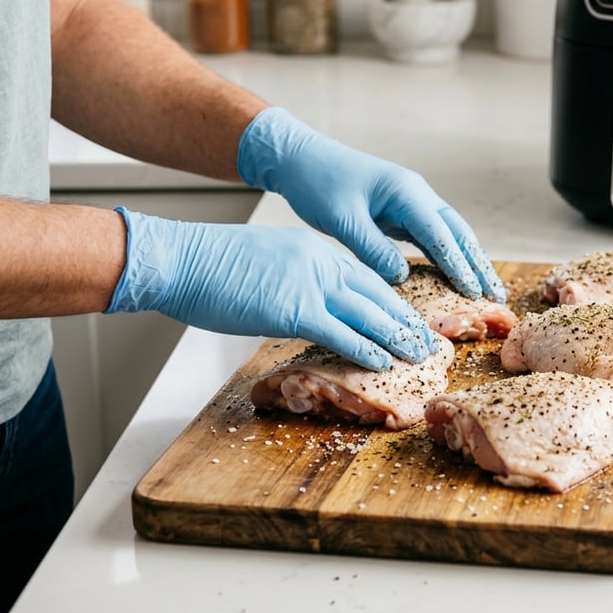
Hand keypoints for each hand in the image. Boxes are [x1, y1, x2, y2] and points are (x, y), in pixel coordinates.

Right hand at [105, 208, 438, 370]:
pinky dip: (366, 348)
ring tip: (419, 354)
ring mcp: (311, 284)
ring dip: (398, 336)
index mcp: (316, 251)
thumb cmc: (212, 265)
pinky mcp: (295, 309)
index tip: (408, 316)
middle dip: (405, 319)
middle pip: (376, 294)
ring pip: (368, 312)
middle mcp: (322, 263)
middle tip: (429, 339)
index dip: (390, 300)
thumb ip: (296, 281)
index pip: (364, 278)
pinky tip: (383, 361)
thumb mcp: (269, 263)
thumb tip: (307, 308)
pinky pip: (341, 332)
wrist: (182, 259)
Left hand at [236, 107, 505, 301]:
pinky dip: (447, 254)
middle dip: (478, 263)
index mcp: (405, 192)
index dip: (458, 265)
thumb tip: (401, 277)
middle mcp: (416, 194)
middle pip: (457, 231)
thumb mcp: (342, 220)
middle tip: (496, 293)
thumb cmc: (318, 184)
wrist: (301, 158)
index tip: (475, 293)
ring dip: (468, 259)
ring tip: (486, 287)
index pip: (440, 234)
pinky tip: (455, 273)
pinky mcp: (400, 209)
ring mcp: (411, 200)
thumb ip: (373, 249)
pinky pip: (431, 234)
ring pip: (449, 232)